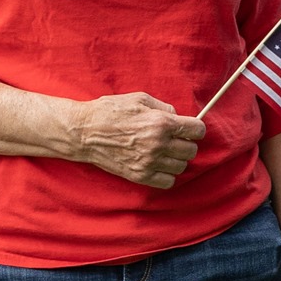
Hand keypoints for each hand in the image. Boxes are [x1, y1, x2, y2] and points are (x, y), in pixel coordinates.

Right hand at [68, 93, 205, 187]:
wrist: (83, 132)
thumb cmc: (110, 111)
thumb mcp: (140, 99)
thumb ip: (164, 107)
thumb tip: (178, 116)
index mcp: (161, 123)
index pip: (197, 131)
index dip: (195, 128)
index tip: (189, 128)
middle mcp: (158, 144)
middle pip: (191, 150)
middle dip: (186, 143)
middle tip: (174, 140)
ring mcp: (148, 162)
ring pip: (181, 166)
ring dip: (176, 159)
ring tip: (164, 152)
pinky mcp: (139, 175)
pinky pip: (167, 182)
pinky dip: (166, 175)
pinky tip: (158, 165)